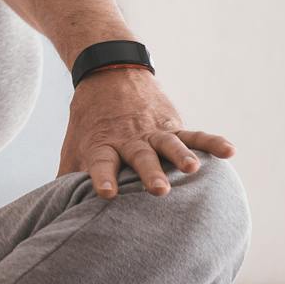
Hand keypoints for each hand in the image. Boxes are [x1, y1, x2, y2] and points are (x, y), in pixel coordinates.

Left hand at [58, 66, 235, 198]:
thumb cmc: (89, 122)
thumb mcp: (75, 145)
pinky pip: (194, 133)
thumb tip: (54, 210)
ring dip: (181, 155)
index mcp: (103, 145)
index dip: (103, 177)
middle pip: (140, 157)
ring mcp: (153, 131)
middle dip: (150, 172)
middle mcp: (129, 139)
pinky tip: (230, 151)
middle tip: (159, 189)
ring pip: (169, 144)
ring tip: (194, 169)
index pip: (101, 163)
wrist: (107, 73)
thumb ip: (69, 175)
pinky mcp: (172, 124)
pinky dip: (212, 141)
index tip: (107, 193)